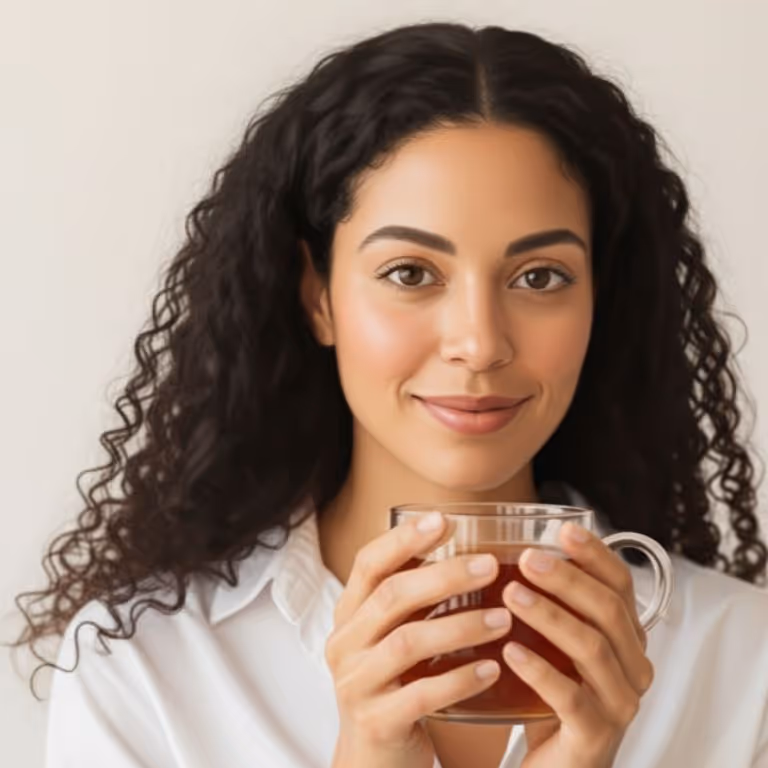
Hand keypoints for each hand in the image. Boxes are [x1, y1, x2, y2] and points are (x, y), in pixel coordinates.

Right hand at [326, 512, 512, 767]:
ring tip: (503, 618)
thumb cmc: (394, 682)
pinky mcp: (375, 722)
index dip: (403, 539)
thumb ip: (414, 597)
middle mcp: (345, 643)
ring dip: (459, 626)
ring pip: (407, 643)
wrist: (373, 758)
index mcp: (349, 613)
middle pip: (391, 596)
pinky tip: (492, 668)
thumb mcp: (392, 634)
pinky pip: (420, 695)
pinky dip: (459, 679)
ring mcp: (356, 684)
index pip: (368, 563)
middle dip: (443, 576)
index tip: (444, 519)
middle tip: (489, 566)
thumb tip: (468, 547)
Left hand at [500, 522, 654, 767]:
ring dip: (550, 616)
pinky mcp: (594, 738)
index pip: (621, 586)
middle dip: (568, 580)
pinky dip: (539, 669)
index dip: (596, 554)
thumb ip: (552, 603)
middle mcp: (633, 668)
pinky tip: (510, 650)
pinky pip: (570, 698)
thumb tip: (513, 547)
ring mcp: (619, 705)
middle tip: (527, 558)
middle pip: (608, 611)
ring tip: (510, 595)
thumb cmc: (552, 696)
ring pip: (592, 649)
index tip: (563, 529)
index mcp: (626, 639)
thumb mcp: (556, 644)